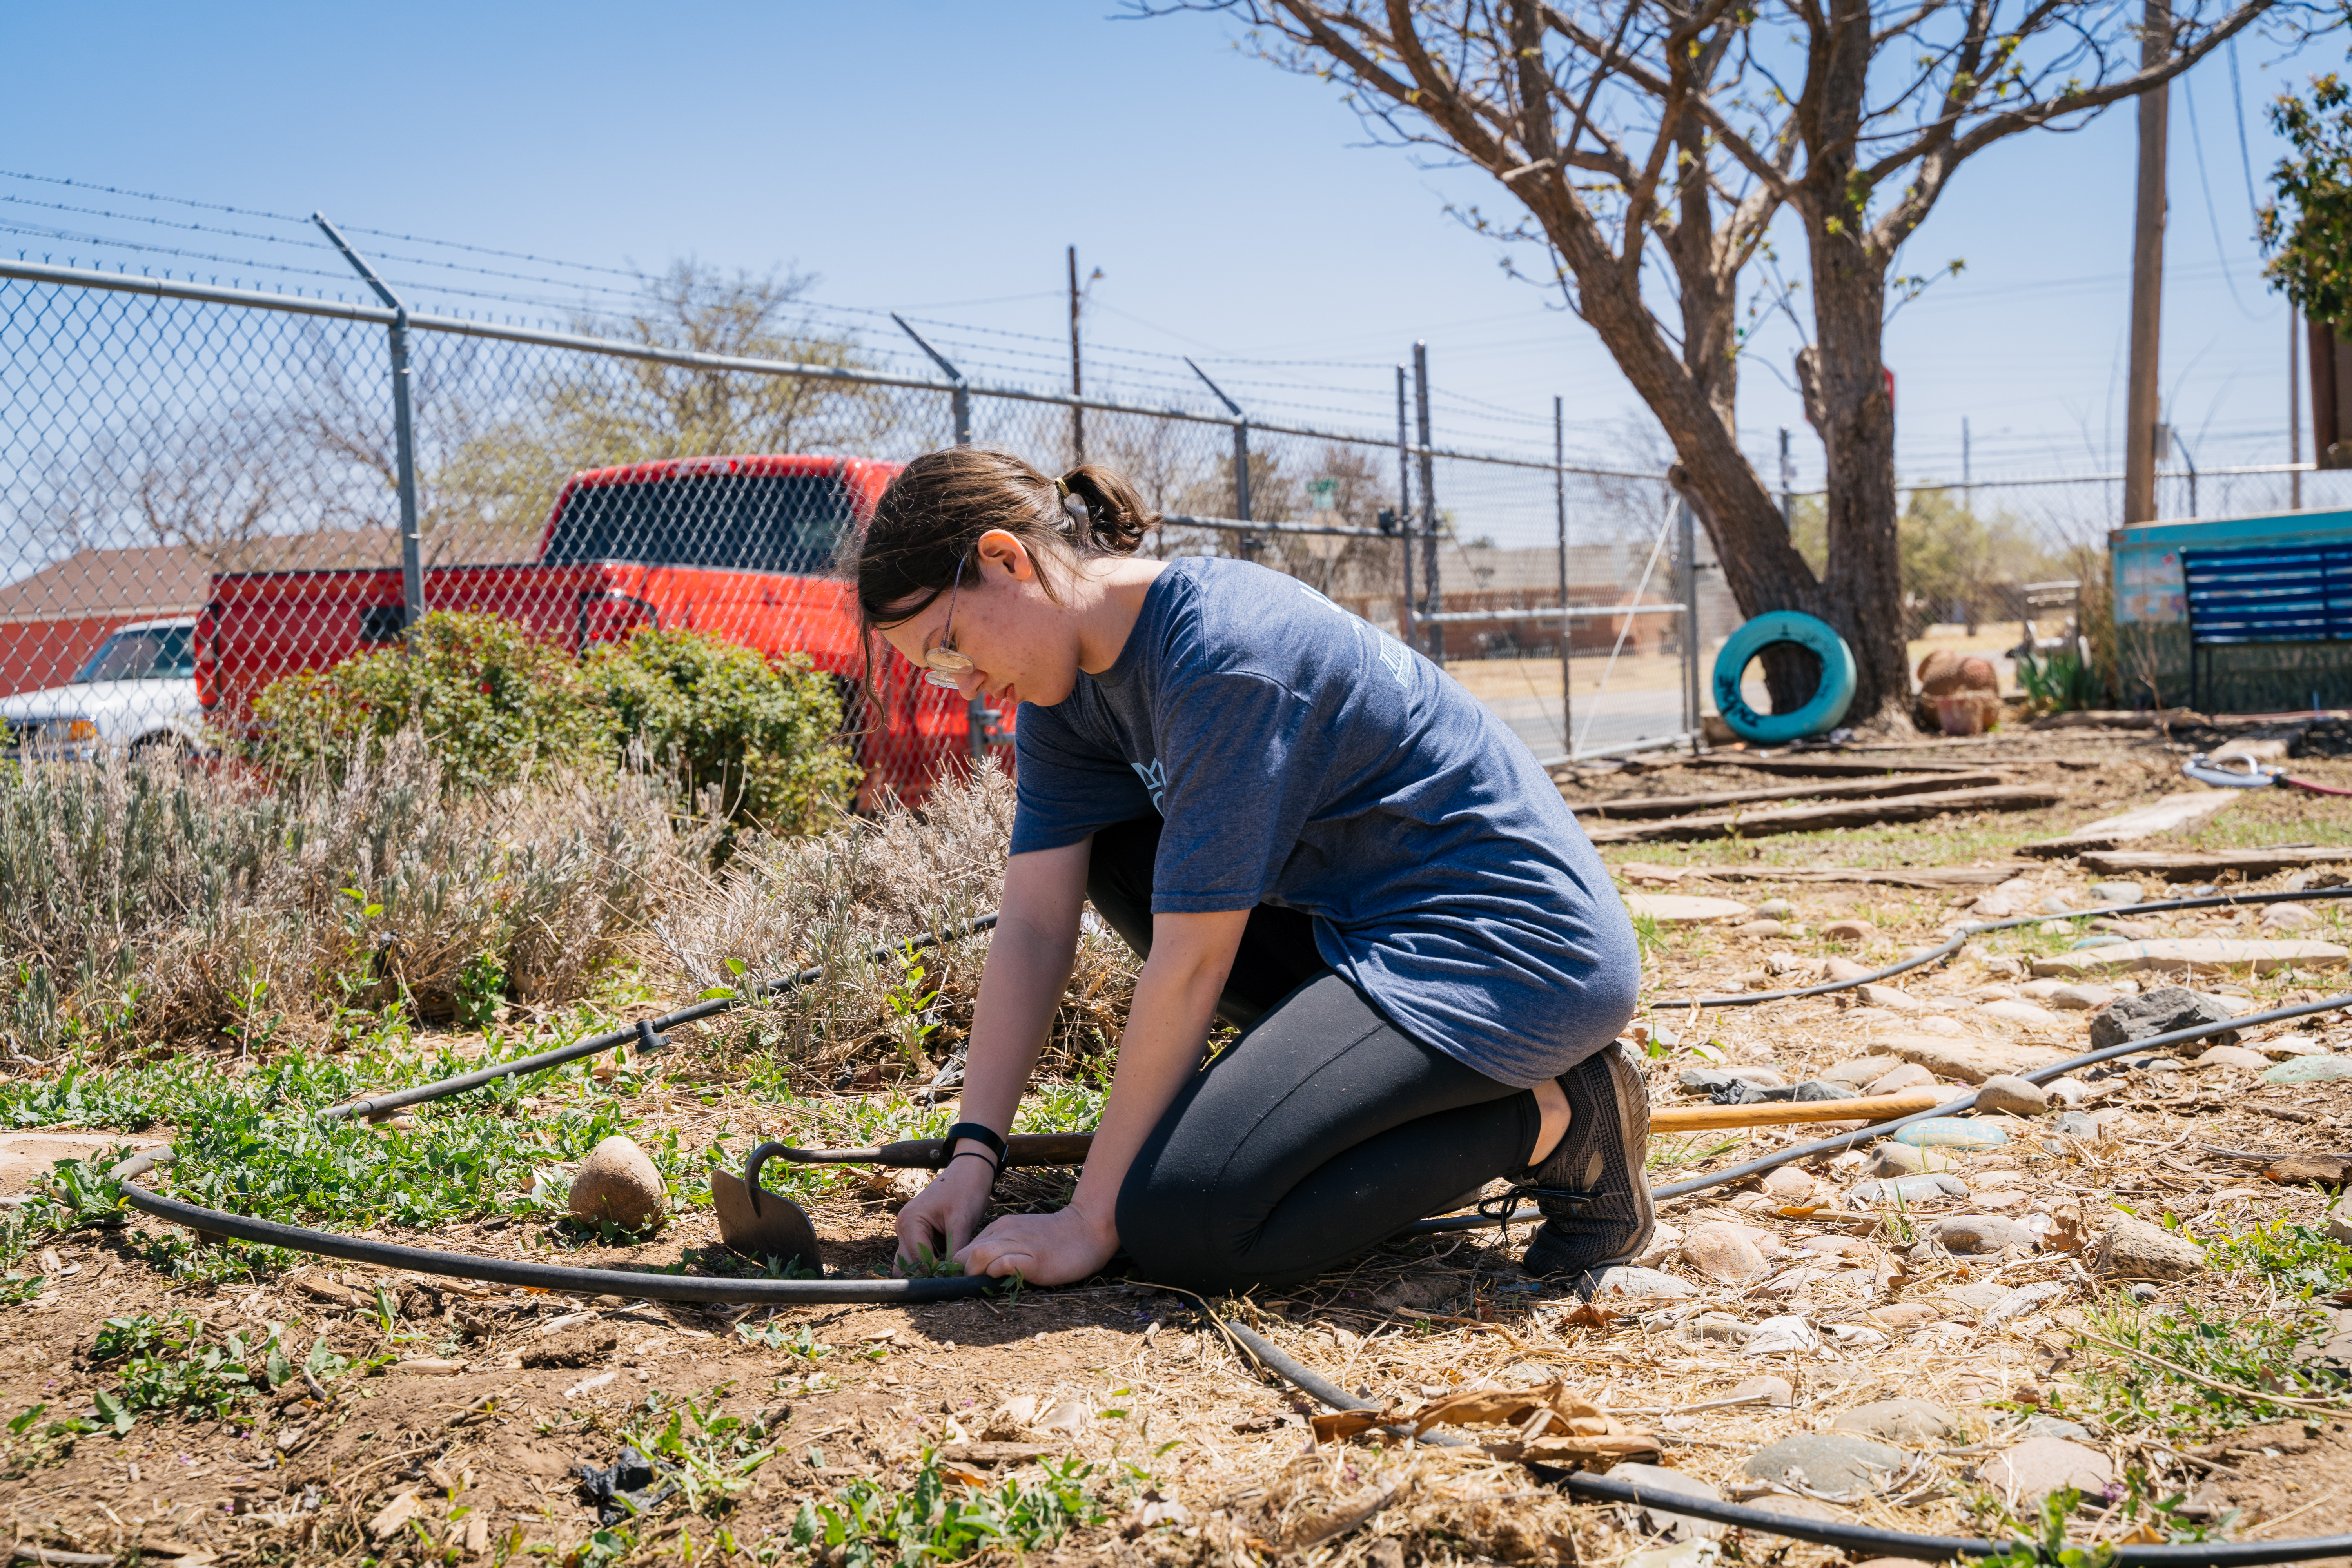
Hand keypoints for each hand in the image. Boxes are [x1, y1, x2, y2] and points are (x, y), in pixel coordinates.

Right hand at [892, 1158, 991, 1273]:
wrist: (969, 1170)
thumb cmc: (966, 1189)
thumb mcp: (962, 1222)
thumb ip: (956, 1252)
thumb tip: (955, 1279)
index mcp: (910, 1222)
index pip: (917, 1260)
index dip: (935, 1275)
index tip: (953, 1283)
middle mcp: (902, 1227)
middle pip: (907, 1265)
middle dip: (927, 1275)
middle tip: (950, 1282)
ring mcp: (907, 1230)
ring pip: (910, 1262)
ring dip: (927, 1270)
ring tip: (949, 1275)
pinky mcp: (917, 1233)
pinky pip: (918, 1255)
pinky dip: (930, 1262)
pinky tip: (947, 1264)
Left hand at [957, 1202, 1116, 1286]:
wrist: (1088, 1229)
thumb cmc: (1057, 1238)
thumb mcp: (1023, 1235)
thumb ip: (1003, 1247)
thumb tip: (984, 1269)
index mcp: (1001, 1227)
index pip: (966, 1248)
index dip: (961, 1268)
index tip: (968, 1281)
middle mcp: (1006, 1232)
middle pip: (966, 1252)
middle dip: (963, 1274)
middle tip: (972, 1288)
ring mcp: (1020, 1244)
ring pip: (979, 1255)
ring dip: (975, 1274)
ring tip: (984, 1286)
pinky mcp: (1034, 1259)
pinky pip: (1004, 1263)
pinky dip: (996, 1273)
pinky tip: (1002, 1281)